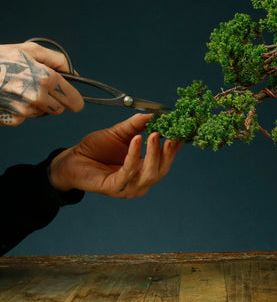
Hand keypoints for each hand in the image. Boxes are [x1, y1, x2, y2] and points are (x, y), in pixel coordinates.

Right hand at [0, 42, 84, 125]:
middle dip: (54, 101)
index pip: (73, 99)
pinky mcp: (9, 119)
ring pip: (39, 114)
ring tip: (18, 89)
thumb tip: (73, 74)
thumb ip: (58, 60)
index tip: (75, 102)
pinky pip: (21, 119)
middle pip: (58, 110)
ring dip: (34, 105)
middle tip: (40, 89)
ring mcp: (22, 110)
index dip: (75, 101)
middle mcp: (36, 97)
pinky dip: (17, 111)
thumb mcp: (30, 50)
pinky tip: (8, 98)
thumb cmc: (0, 58)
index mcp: (46, 78)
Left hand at [48, 114, 181, 197]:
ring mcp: (128, 187)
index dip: (174, 148)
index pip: (165, 161)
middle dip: (167, 153)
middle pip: (162, 170)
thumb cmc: (96, 148)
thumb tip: (155, 113)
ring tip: (154, 135)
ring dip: (153, 154)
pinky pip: (128, 172)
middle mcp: (140, 182)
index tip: (180, 132)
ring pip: (149, 174)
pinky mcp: (113, 188)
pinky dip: (134, 155)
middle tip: (170, 134)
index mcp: (144, 170)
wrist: (71, 159)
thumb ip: (138, 124)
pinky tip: (136, 140)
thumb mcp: (121, 132)